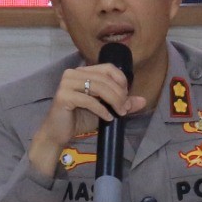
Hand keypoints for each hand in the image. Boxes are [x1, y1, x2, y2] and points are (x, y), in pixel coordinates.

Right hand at [23, 60, 143, 175]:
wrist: (58, 133)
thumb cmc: (80, 119)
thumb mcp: (106, 110)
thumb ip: (122, 104)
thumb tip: (143, 101)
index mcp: (83, 71)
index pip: (108, 68)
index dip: (121, 80)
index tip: (127, 97)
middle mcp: (73, 73)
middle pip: (104, 78)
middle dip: (119, 94)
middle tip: (125, 109)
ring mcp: (66, 83)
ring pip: (98, 87)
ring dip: (113, 100)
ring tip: (119, 113)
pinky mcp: (63, 96)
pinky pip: (88, 100)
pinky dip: (101, 110)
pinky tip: (108, 118)